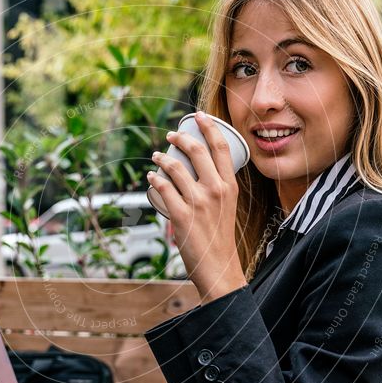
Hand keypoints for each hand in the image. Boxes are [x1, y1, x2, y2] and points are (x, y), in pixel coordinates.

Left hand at [148, 111, 246, 302]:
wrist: (218, 266)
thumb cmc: (221, 237)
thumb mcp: (229, 206)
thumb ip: (219, 188)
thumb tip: (200, 170)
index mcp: (230, 186)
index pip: (221, 147)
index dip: (209, 126)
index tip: (198, 116)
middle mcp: (216, 190)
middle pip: (196, 151)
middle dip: (180, 137)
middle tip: (171, 135)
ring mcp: (198, 202)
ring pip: (175, 168)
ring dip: (162, 157)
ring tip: (157, 156)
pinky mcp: (182, 216)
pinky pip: (163, 189)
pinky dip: (155, 179)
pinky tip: (151, 176)